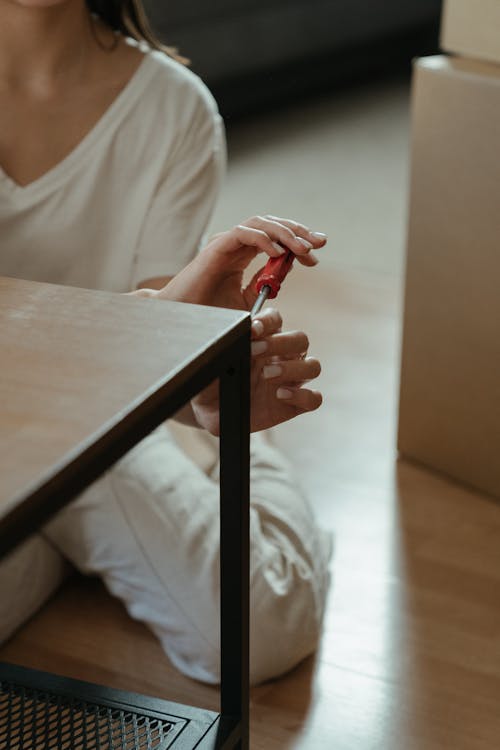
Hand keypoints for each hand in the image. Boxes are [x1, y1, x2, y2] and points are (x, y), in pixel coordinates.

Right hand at [151, 215, 326, 310]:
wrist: (185, 322)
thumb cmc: (211, 314)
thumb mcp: (245, 302)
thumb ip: (263, 286)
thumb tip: (283, 276)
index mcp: (244, 254)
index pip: (277, 237)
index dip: (299, 242)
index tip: (317, 256)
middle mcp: (236, 244)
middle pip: (273, 225)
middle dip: (299, 232)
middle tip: (320, 243)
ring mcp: (226, 243)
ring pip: (261, 223)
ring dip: (286, 234)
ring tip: (303, 249)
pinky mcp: (216, 248)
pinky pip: (243, 233)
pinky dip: (263, 239)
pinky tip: (277, 253)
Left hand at [191, 308, 321, 434]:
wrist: (211, 412)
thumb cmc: (213, 382)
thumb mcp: (213, 362)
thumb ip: (224, 347)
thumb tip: (231, 336)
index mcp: (265, 340)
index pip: (276, 320)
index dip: (268, 321)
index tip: (252, 329)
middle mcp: (282, 357)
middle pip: (300, 339)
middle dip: (280, 342)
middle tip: (257, 351)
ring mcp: (291, 381)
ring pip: (313, 366)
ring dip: (293, 367)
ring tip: (267, 375)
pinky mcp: (294, 405)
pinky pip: (314, 398)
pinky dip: (302, 395)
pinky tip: (280, 395)